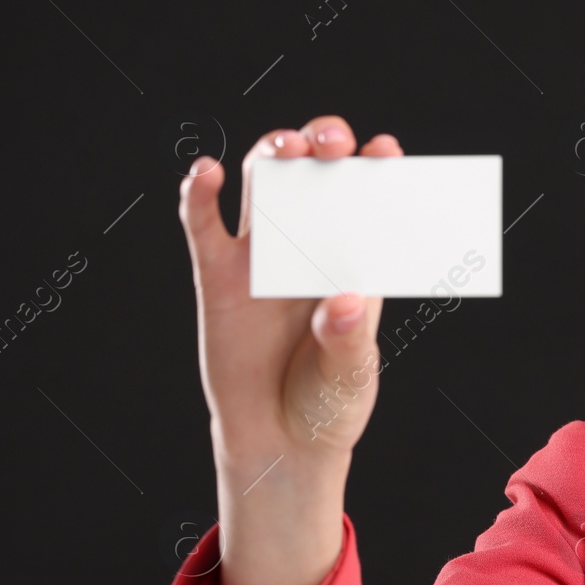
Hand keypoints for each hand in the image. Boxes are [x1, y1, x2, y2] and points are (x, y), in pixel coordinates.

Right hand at [179, 116, 400, 472]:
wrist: (279, 441)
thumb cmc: (327, 401)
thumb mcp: (350, 375)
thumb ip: (349, 339)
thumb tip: (346, 301)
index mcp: (356, 261)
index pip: (368, 200)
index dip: (375, 167)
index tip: (386, 150)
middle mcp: (311, 246)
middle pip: (312, 173)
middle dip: (321, 144)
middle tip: (332, 142)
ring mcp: (263, 256)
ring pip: (263, 184)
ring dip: (272, 154)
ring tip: (286, 147)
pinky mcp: (217, 276)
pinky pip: (203, 226)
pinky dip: (199, 194)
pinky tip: (207, 174)